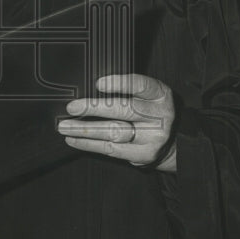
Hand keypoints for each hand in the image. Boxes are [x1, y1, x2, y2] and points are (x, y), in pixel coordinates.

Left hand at [57, 73, 176, 171]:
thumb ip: (127, 90)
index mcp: (160, 95)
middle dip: (94, 108)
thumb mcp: (147, 94)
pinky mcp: (143, 155)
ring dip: (85, 129)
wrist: (174, 141)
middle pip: (124, 110)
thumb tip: (89, 88)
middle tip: (72, 107)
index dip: (120, 84)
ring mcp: (152, 138)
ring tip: (65, 126)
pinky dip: (89, 144)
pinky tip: (74, 139)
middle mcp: (159, 116)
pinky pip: (111, 149)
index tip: (98, 83)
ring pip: (114, 132)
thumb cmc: (151, 110)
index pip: (141, 85)